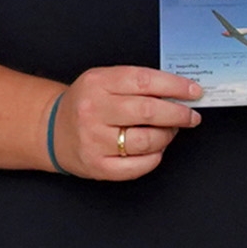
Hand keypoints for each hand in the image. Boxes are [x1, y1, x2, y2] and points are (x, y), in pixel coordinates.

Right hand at [55, 65, 201, 181]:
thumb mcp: (104, 81)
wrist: (52, 130)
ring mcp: (94, 140)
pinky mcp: (97, 166)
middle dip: (178, 114)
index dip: (175, 86)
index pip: (144, 81)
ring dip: (167, 136)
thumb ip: (136, 83)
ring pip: (146, 141)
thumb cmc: (87, 104)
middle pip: (148, 111)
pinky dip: (154, 158)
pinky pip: (137, 166)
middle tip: (191, 116)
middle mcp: (93, 111)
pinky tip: (156, 149)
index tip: (194, 92)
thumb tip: (179, 91)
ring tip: (170, 131)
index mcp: (97, 83)